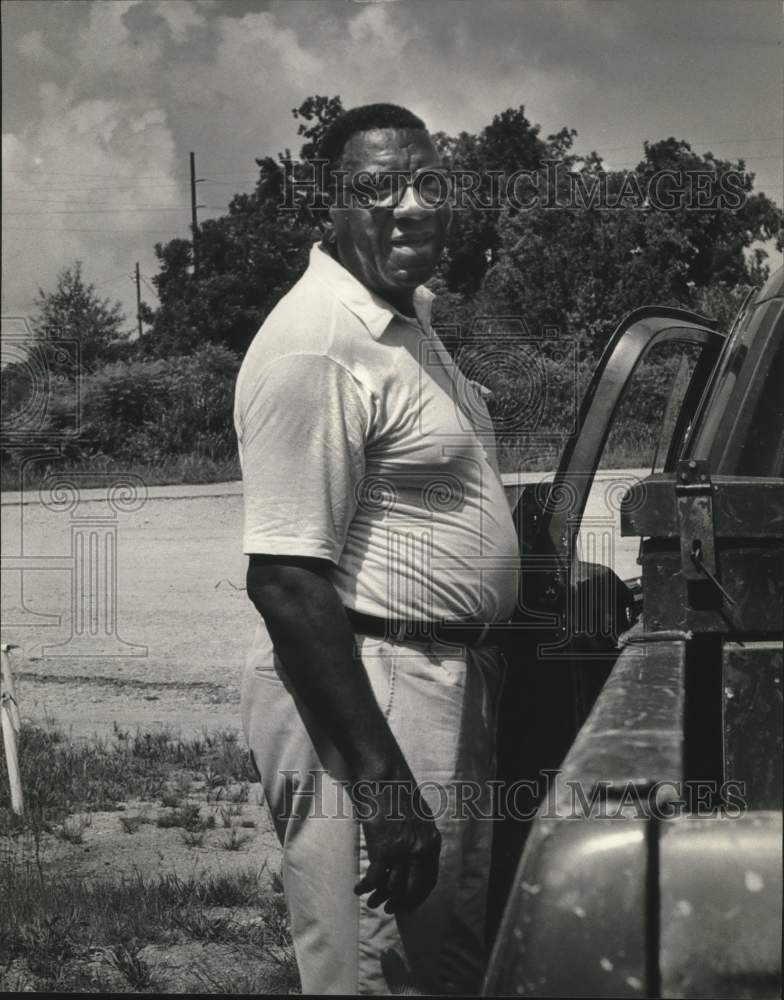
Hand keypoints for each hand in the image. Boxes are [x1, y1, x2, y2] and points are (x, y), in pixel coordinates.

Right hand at [353, 779, 441, 914]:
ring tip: (371, 899)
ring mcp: (402, 852)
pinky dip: (365, 887)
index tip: (407, 902)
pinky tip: (359, 888)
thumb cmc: (400, 793)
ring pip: (392, 888)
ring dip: (379, 897)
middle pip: (412, 889)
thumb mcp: (421, 817)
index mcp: (431, 842)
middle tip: (388, 907)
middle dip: (399, 902)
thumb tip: (416, 858)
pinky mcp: (382, 850)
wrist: (385, 779)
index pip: (430, 881)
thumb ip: (421, 839)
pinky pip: (374, 879)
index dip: (418, 896)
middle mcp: (420, 851)